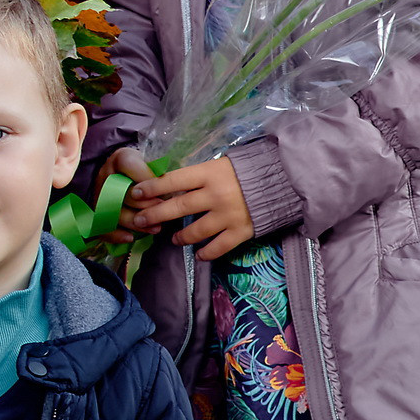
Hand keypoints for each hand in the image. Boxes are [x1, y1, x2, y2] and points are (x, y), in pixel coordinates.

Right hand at [103, 143, 158, 240]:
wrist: (122, 175)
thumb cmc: (142, 170)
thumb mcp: (151, 162)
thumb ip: (159, 172)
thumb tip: (174, 189)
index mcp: (121, 159)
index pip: (129, 165)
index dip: (146, 178)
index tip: (164, 187)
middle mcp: (106, 176)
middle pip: (122, 192)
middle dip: (146, 204)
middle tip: (163, 208)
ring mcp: (99, 195)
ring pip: (113, 212)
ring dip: (136, 222)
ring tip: (156, 227)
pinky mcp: (97, 211)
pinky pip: (101, 226)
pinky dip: (114, 234)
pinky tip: (130, 238)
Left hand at [124, 152, 253, 261]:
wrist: (284, 179)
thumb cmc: (247, 169)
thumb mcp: (220, 165)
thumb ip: (198, 176)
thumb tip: (170, 184)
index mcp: (209, 173)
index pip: (173, 181)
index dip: (151, 187)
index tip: (135, 193)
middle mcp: (216, 195)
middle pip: (178, 207)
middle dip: (155, 215)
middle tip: (141, 221)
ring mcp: (228, 215)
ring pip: (195, 231)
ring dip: (181, 237)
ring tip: (174, 239)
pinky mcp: (241, 231)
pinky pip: (218, 248)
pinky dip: (206, 253)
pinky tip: (198, 254)